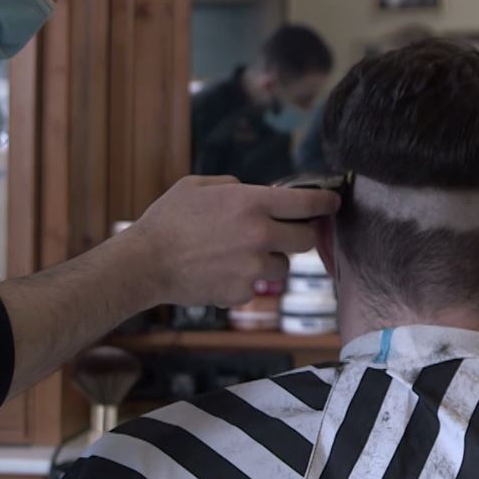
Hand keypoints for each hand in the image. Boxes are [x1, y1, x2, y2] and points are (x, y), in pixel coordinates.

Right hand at [126, 176, 341, 307]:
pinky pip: (256, 286)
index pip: (307, 203)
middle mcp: (259, 235)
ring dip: (270, 261)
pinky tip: (221, 272)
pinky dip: (245, 281)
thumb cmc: (168, 220)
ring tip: (238, 255)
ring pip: (283, 267)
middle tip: (285, 233)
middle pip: (306, 240)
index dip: (325, 203)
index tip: (333, 203)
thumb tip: (254, 192)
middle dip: (299, 235)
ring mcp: (253, 268)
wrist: (145, 263)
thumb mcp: (198, 186)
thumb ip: (233, 185)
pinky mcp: (241, 293)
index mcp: (251, 203)